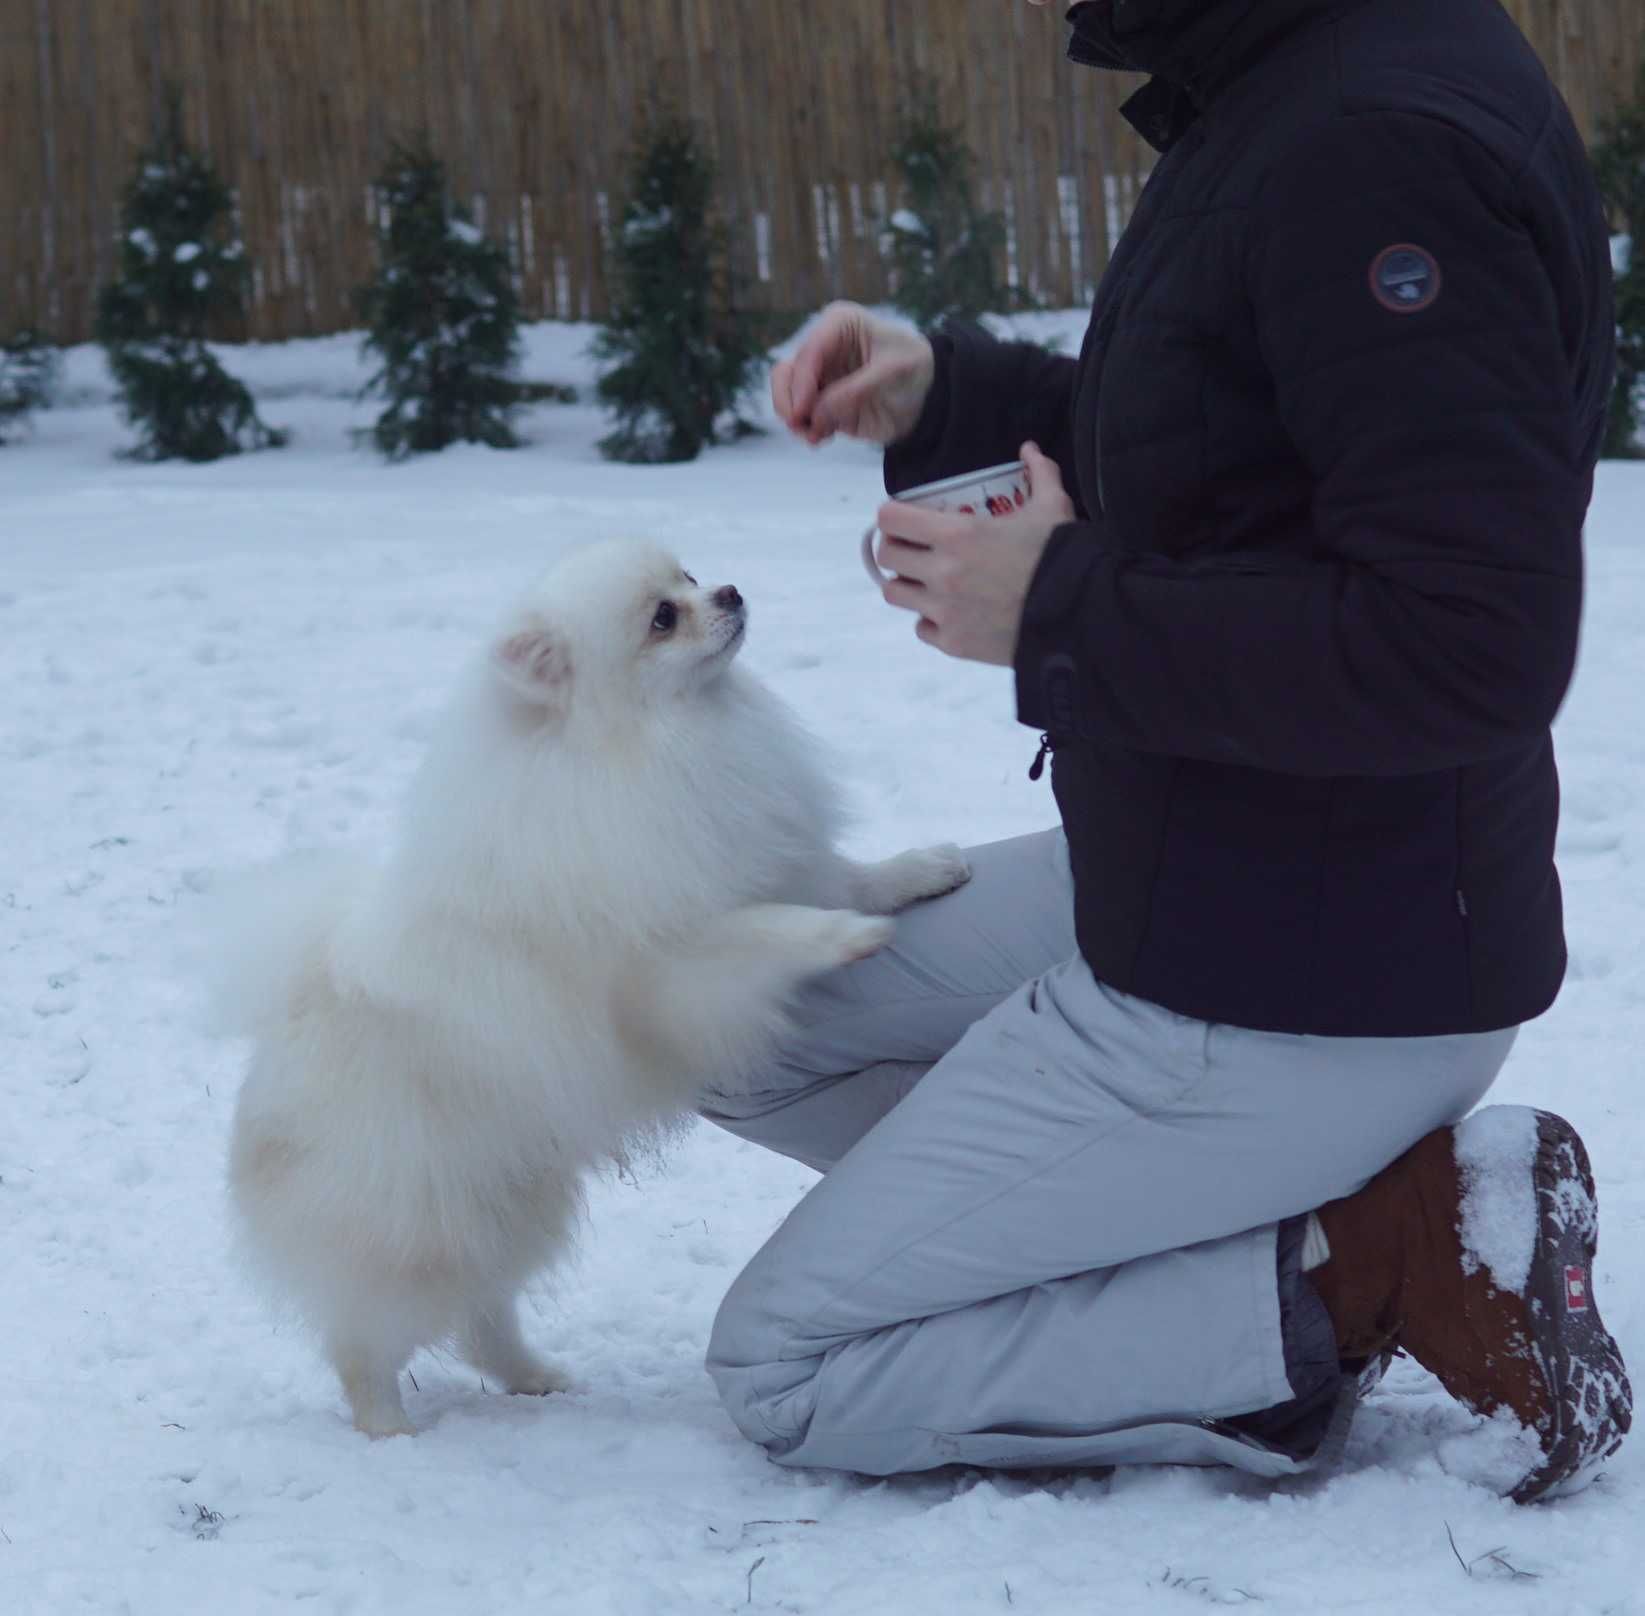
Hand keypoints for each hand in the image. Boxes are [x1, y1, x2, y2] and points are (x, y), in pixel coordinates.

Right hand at [772, 302, 934, 445]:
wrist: (928, 395)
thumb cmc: (914, 368)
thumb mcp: (892, 372)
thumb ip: (854, 392)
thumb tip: (816, 415)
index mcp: (839, 324)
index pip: (810, 351)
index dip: (801, 382)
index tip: (803, 411)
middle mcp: (823, 348)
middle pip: (787, 373)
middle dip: (790, 401)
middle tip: (800, 425)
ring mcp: (820, 378)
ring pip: (787, 396)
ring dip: (795, 418)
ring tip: (814, 436)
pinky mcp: (822, 403)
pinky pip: (802, 417)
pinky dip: (807, 429)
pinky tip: (822, 438)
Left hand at [875, 442, 1075, 664]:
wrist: (1079, 615)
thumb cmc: (1060, 556)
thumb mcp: (1053, 507)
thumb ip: (1039, 473)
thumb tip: (1029, 449)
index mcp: (957, 534)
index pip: (890, 518)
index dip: (894, 515)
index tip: (905, 518)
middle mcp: (941, 572)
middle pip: (885, 557)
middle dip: (897, 549)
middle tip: (916, 549)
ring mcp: (943, 611)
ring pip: (896, 594)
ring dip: (908, 584)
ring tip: (930, 581)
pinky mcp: (952, 643)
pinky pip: (921, 628)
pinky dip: (931, 620)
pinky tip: (952, 612)